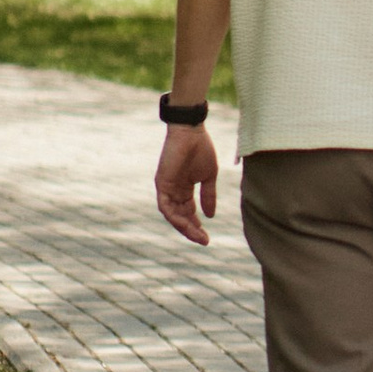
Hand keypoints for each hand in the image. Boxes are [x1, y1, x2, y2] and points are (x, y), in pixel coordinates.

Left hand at [155, 121, 218, 245]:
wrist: (191, 132)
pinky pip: (165, 206)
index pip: (188, 212)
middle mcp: (174, 190)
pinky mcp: (161, 184)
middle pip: (181, 216)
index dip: (196, 225)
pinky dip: (175, 217)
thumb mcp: (208, 176)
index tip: (207, 236)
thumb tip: (211, 215)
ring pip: (173, 215)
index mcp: (185, 188)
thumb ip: (208, 195)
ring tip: (198, 236)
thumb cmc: (201, 149)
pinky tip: (187, 224)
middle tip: (204, 240)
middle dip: (192, 230)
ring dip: (184, 227)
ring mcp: (167, 188)